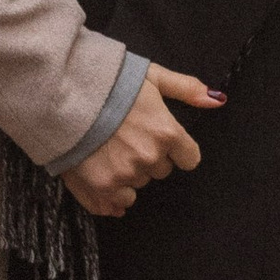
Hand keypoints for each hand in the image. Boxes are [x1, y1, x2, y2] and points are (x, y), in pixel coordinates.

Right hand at [63, 68, 223, 218]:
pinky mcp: (101, 186)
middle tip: (125, 136)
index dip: (175, 148)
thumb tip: (218, 100)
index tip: (159, 138)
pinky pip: (118, 203)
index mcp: (166, 132)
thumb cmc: (108, 80)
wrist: (61, 91)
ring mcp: (125, 174)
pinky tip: (102, 175)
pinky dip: (112, 195)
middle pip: (161, 170)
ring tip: (108, 150)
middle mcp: (150, 157)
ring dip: (128, 172)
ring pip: (139, 185)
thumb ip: (186, 89)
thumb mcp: (151, 76)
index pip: (189, 158)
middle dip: (148, 156)